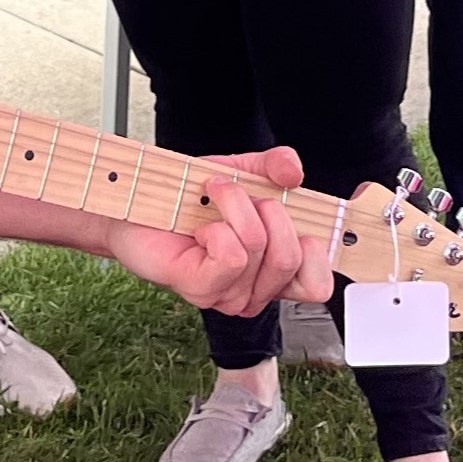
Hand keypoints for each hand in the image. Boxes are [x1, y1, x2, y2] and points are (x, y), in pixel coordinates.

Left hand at [106, 146, 334, 315]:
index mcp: (273, 270)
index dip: (326, 250)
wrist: (137, 203)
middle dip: (267, 211)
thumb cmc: (187, 197)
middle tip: (237, 197)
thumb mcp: (239, 172)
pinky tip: (200, 227)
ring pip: (259, 247)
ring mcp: (228, 295)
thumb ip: (273, 166)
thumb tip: (294, 170)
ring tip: (212, 201)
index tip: (318, 210)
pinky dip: (217, 227)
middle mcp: (255, 290)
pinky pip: (231, 255)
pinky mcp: (201, 289)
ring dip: (234, 208)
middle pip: (292, 257)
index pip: (320, 282)